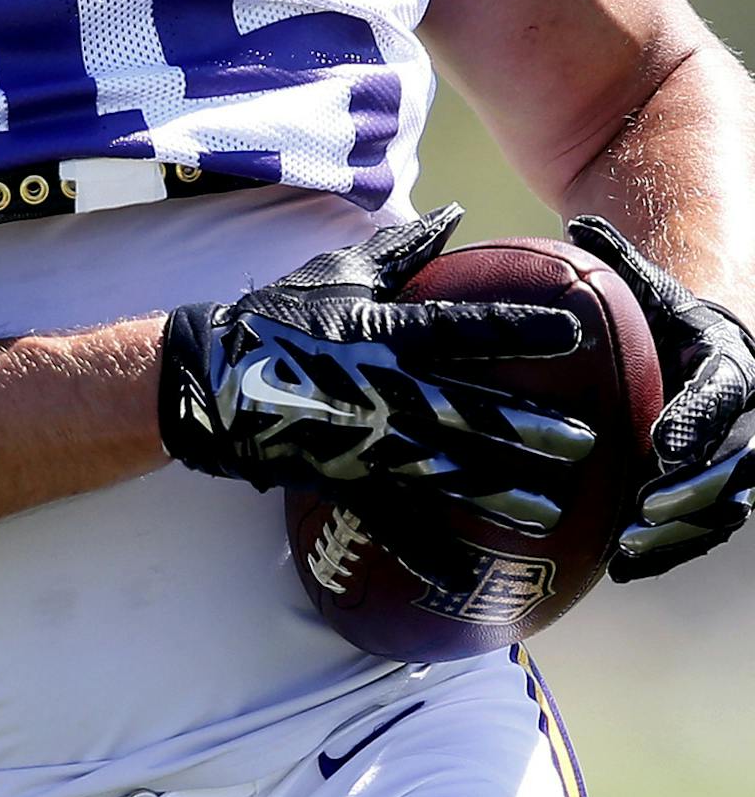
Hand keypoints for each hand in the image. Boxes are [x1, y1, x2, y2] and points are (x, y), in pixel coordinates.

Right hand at [158, 206, 594, 587]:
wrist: (212, 378)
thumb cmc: (278, 317)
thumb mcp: (339, 274)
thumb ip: (404, 250)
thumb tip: (454, 214)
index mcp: (383, 333)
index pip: (463, 328)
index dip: (518, 328)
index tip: (572, 331)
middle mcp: (383, 390)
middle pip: (467, 409)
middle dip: (526, 427)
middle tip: (583, 442)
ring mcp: (366, 441)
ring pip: (445, 472)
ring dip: (499, 492)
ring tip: (551, 511)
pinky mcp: (346, 480)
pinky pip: (394, 523)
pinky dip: (431, 555)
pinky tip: (472, 582)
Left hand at [567, 215, 754, 581]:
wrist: (701, 351)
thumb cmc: (666, 315)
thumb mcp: (648, 287)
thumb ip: (618, 260)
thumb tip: (577, 226)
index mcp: (730, 363)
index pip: (721, 393)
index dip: (696, 419)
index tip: (660, 444)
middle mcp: (745, 416)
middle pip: (733, 462)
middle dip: (691, 488)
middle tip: (644, 506)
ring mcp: (738, 458)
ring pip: (723, 506)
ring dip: (679, 531)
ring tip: (628, 547)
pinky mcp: (719, 492)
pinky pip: (703, 529)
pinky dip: (669, 550)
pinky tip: (622, 568)